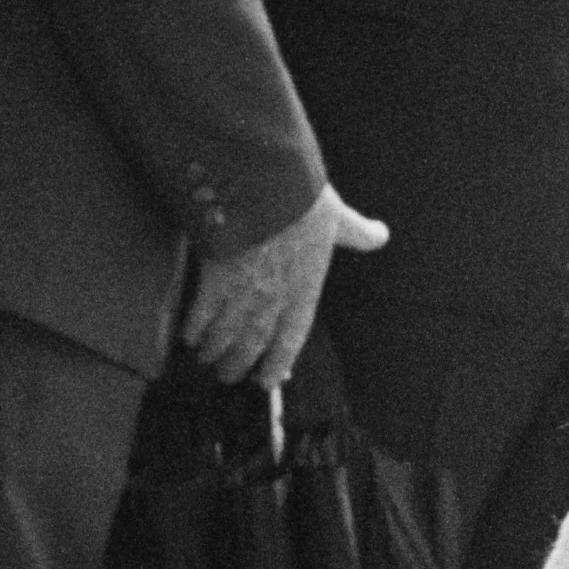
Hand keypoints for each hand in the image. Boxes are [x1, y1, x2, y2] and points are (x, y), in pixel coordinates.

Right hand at [179, 180, 387, 385]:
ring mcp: (242, 293)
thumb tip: (382, 233)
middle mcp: (273, 301)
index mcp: (303, 291)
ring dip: (214, 351)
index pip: (290, 340)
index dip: (276, 363)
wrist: (266, 187)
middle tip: (227, 377)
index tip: (266, 381)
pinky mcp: (214, 278)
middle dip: (238, 364)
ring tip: (204, 359)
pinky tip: (186, 336)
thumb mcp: (338, 219)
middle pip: (252, 345)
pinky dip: (194, 327)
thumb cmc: (305, 203)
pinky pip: (201, 313)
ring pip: (225, 335)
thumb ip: (358, 233)